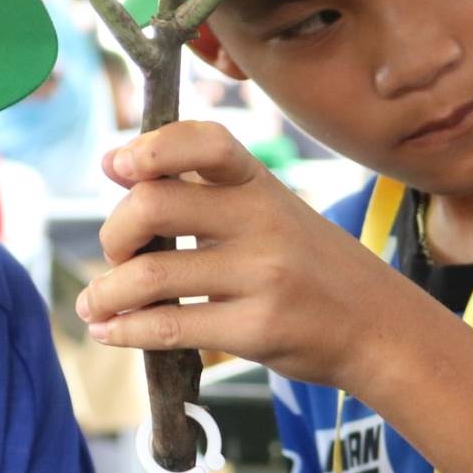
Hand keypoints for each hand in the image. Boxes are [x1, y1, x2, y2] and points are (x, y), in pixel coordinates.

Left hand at [73, 121, 407, 386]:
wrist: (378, 326)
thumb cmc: (309, 265)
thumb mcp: (272, 210)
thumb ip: (207, 190)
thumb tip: (115, 168)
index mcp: (261, 183)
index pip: (205, 142)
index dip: (151, 147)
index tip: (116, 166)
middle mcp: (262, 221)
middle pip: (155, 205)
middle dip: (114, 231)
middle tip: (114, 253)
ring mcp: (262, 277)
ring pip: (150, 275)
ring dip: (105, 292)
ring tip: (94, 302)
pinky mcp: (257, 330)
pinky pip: (169, 327)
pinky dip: (125, 330)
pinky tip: (110, 330)